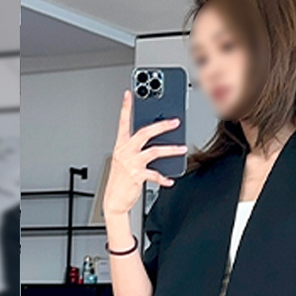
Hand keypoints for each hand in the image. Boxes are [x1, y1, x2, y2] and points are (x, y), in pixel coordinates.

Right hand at [102, 90, 186, 216]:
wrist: (114, 201)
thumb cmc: (120, 181)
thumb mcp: (124, 161)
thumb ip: (136, 150)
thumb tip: (155, 142)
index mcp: (121, 145)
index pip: (123, 122)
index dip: (126, 107)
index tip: (129, 94)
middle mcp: (125, 152)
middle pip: (144, 132)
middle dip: (161, 125)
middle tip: (175, 122)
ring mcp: (131, 163)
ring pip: (154, 151)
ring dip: (170, 149)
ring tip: (182, 148)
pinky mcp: (137, 176)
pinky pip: (155, 174)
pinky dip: (164, 177)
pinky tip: (170, 179)